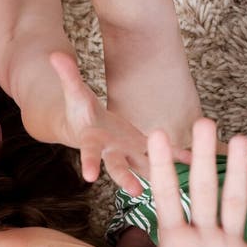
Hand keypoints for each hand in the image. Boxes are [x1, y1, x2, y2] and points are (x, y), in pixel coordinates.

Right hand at [51, 52, 185, 196]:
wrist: (85, 127)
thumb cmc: (78, 110)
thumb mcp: (73, 92)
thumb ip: (67, 75)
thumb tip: (54, 54)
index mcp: (92, 139)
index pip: (88, 152)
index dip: (88, 163)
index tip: (89, 177)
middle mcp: (109, 150)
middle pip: (117, 166)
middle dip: (125, 179)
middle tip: (135, 191)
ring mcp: (127, 152)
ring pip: (141, 167)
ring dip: (155, 176)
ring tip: (172, 186)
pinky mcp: (141, 148)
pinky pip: (160, 155)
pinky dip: (176, 157)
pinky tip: (191, 160)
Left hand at [105, 119, 246, 246]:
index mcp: (172, 243)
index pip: (164, 198)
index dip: (160, 168)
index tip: (155, 136)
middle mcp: (202, 238)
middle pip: (202, 191)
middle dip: (202, 158)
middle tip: (202, 121)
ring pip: (234, 202)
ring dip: (237, 172)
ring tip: (239, 140)